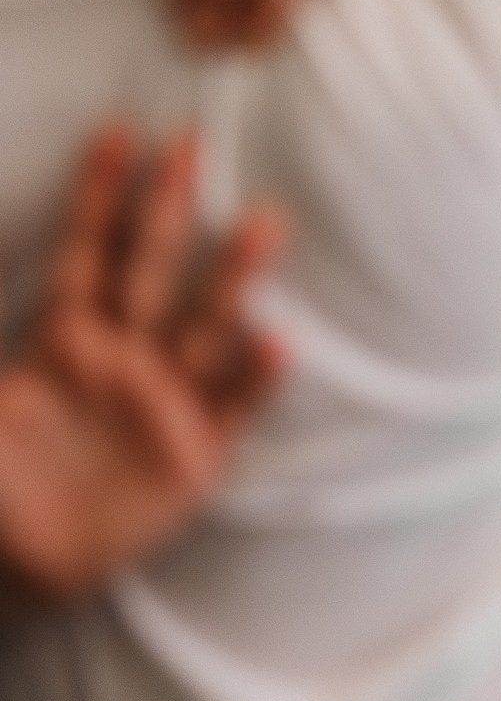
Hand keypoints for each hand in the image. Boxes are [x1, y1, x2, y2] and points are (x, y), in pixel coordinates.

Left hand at [0, 127, 285, 607]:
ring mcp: (166, 402)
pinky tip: (276, 342)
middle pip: (151, 272)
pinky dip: (255, 377)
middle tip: (191, 143)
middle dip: (169, 209)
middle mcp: (125, 359)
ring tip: (262, 222)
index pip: (86, 254)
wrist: (22, 569)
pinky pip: (233, 408)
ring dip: (233, 276)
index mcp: (65, 343)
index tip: (118, 132)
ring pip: (204, 325)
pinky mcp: (197, 456)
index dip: (98, 197)